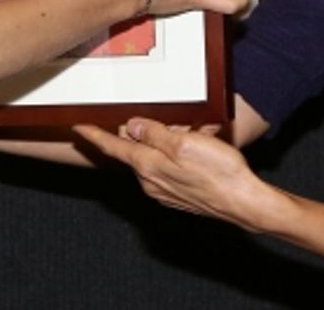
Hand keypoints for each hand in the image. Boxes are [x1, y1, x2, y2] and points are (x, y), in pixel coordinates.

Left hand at [74, 117, 275, 230]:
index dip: (94, 134)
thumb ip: (154, 134)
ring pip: (157, 157)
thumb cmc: (219, 173)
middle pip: (136, 150)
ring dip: (170, 142)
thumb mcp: (184, 144)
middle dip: (148, 132)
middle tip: (171, 119)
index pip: (113, 148)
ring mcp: (165, 191)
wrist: (244, 203)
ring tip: (198, 133)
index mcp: (148, 166)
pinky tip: (202, 147)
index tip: (78, 126)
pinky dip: (181, 154)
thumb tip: (131, 126)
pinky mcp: (179, 194)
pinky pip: (171, 167)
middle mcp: (151, 181)